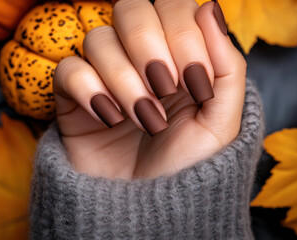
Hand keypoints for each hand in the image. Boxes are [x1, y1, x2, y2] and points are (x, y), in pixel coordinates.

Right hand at [53, 0, 245, 179]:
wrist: (148, 208)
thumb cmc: (188, 166)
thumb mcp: (222, 122)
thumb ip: (227, 66)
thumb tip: (208, 8)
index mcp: (179, 56)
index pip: (173, 6)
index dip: (184, 34)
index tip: (195, 82)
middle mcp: (140, 57)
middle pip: (130, 8)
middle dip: (149, 46)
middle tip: (165, 88)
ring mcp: (105, 75)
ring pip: (98, 40)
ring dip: (124, 79)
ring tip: (144, 119)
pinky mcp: (75, 97)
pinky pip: (68, 70)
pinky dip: (89, 90)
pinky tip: (110, 118)